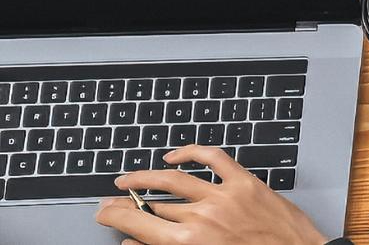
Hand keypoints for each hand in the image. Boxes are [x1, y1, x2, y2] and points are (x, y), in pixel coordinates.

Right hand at [99, 146, 324, 244]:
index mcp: (187, 243)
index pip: (137, 224)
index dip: (114, 216)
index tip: (102, 212)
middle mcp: (202, 217)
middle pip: (153, 203)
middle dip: (127, 202)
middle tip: (112, 199)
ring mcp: (224, 195)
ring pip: (175, 178)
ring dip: (147, 176)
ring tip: (130, 178)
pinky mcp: (246, 182)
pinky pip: (214, 158)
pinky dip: (192, 152)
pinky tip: (176, 155)